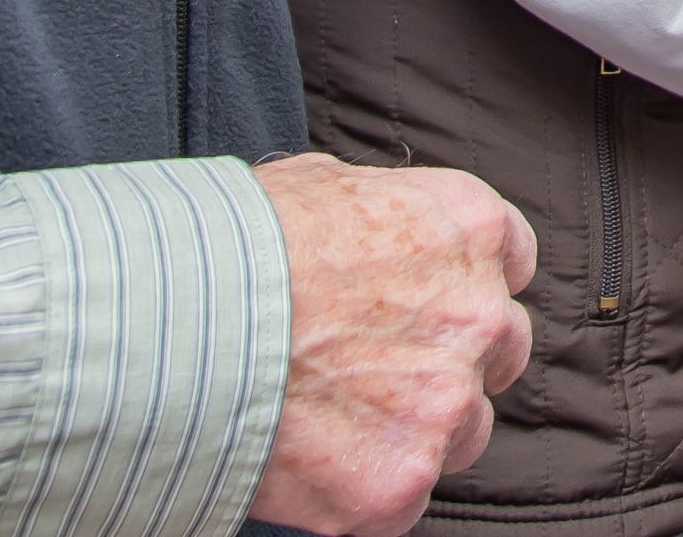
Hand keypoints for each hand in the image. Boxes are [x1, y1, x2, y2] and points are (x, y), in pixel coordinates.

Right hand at [247, 154, 536, 536]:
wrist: (171, 327)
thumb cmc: (231, 247)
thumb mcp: (319, 185)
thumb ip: (380, 210)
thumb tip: (372, 229)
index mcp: (468, 226)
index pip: (511, 263)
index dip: (464, 286)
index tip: (425, 304)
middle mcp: (478, 314)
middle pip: (498, 351)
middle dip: (450, 361)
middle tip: (374, 369)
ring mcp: (444, 404)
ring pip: (461, 430)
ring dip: (413, 430)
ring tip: (329, 416)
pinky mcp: (400, 481)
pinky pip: (403, 496)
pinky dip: (362, 488)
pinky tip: (309, 461)